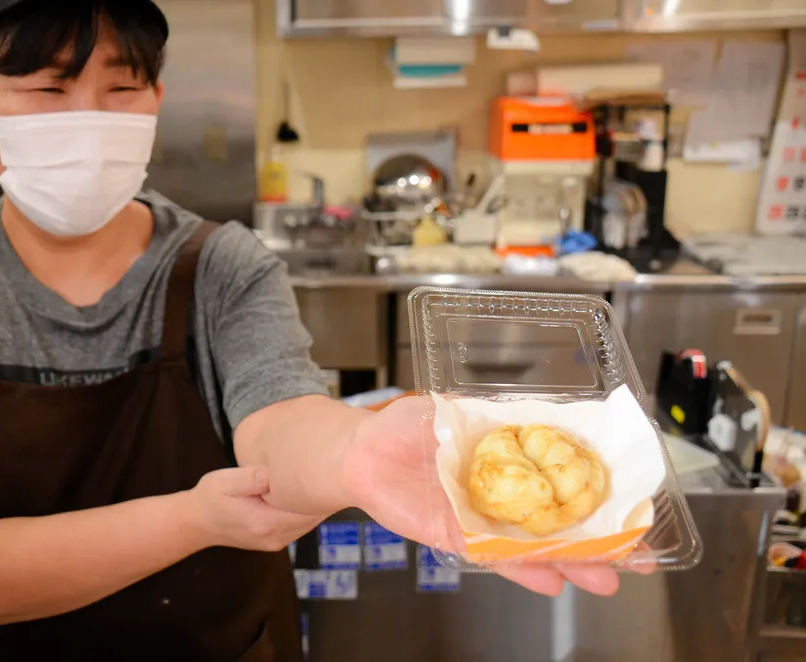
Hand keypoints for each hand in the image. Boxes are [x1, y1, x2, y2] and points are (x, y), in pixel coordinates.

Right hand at [187, 466, 322, 552]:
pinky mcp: (276, 540)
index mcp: (264, 522)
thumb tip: (274, 471)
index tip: (327, 469)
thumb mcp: (225, 482)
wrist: (199, 523)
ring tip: (318, 477)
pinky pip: (300, 525)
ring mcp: (277, 541)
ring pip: (309, 522)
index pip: (307, 510)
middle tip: (328, 468)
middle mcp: (275, 537)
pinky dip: (304, 510)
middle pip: (313, 517)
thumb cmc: (211, 498)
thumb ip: (251, 477)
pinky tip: (303, 492)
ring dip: (314, 502)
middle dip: (321, 495)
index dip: (320, 490)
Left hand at [341, 396, 625, 596]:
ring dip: (571, 564)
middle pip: (559, 520)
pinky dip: (520, 572)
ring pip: (534, 546)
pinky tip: (552, 583)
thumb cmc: (405, 425)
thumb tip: (544, 412)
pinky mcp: (457, 539)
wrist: (360, 450)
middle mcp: (504, 493)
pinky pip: (492, 559)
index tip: (637, 503)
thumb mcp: (454, 409)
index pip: (563, 477)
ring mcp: (483, 519)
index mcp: (509, 459)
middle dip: (601, 541)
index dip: (600, 491)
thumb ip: (496, 416)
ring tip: (608, 580)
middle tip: (639, 558)